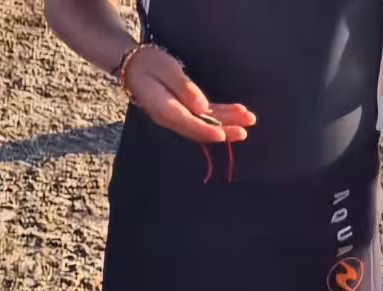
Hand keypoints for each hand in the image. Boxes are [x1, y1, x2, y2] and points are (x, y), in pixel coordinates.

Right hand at [123, 46, 253, 143]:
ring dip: (228, 121)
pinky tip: (238, 112)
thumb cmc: (148, 64)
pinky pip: (206, 115)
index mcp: (164, 110)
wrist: (134, 64)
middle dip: (224, 131)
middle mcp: (172, 117)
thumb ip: (184, 88)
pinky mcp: (185, 109)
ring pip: (207, 122)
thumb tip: (202, 107)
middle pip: (201, 129)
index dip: (207, 131)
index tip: (224, 135)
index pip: (189, 125)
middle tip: (244, 131)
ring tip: (249, 119)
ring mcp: (179, 115)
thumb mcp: (166, 70)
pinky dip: (222, 113)